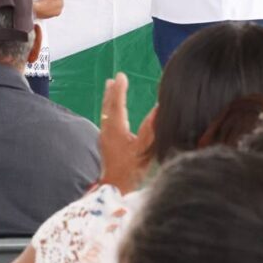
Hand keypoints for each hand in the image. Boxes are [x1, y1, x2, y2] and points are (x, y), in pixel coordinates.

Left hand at [98, 72, 153, 193]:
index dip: (120, 89)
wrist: (116, 186)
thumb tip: (158, 108)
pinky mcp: (106, 143)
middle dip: (111, 92)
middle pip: (108, 106)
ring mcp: (104, 137)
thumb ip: (151, 128)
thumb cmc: (131, 169)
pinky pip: (106, 120)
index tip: (122, 76)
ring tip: (110, 88)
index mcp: (116, 129)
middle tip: (113, 79)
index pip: (117, 104)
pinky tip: (113, 112)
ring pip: (106, 113)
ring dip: (109, 100)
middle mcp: (107, 130)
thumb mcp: (144, 149)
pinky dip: (110, 110)